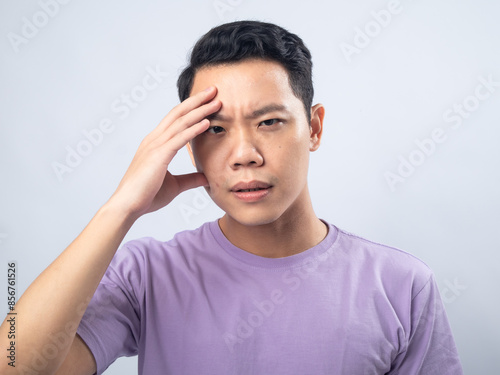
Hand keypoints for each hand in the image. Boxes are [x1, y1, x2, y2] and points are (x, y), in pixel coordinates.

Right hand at [107, 86, 220, 218]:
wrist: (127, 206)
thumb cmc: (146, 196)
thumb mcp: (175, 185)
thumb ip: (190, 179)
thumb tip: (206, 177)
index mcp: (156, 144)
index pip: (176, 120)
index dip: (192, 109)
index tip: (208, 101)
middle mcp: (154, 140)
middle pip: (178, 114)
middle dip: (197, 101)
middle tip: (214, 90)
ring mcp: (155, 146)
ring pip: (181, 122)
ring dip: (200, 110)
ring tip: (216, 101)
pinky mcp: (158, 155)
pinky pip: (179, 138)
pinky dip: (193, 128)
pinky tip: (206, 122)